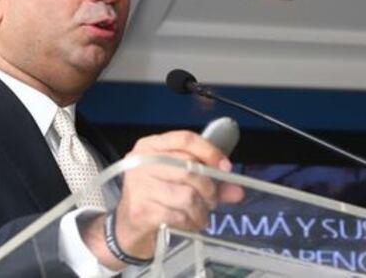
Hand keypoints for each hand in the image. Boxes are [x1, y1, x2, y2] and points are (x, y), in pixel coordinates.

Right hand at [84, 130, 243, 267]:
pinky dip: (189, 222)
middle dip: (209, 188)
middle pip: (189, 168)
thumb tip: (237, 190)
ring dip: (200, 209)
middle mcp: (141, 161)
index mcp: (150, 146)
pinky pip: (178, 215)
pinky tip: (188, 222)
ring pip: (187, 195)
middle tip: (212, 199)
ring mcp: (139, 185)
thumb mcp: (180, 180)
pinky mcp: (141, 209)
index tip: (225, 167)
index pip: (185, 139)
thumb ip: (210, 181)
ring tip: (200, 214)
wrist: (128, 226)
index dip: (210, 152)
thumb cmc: (156, 196)